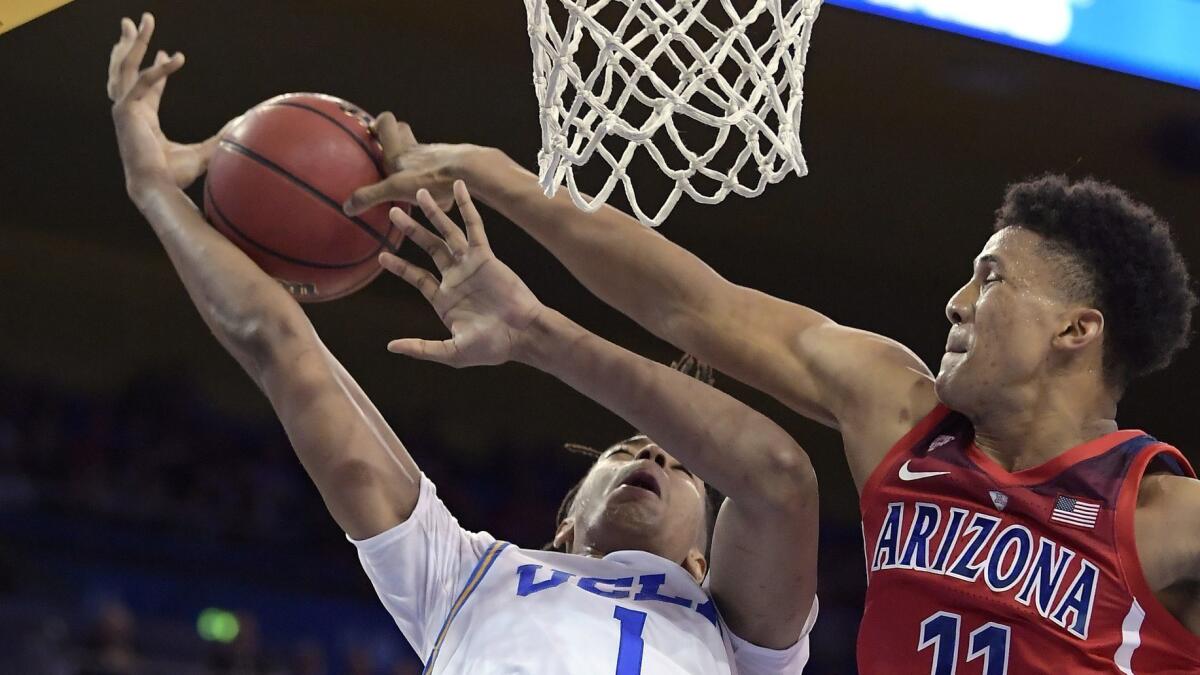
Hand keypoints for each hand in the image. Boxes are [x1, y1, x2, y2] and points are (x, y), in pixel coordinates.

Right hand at [108, 13, 229, 196]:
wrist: (158, 189)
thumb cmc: (175, 177)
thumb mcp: (204, 153)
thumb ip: (221, 136)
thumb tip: (245, 125)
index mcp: (142, 119)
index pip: (147, 87)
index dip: (156, 70)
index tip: (165, 52)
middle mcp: (130, 111)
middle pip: (126, 69)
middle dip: (131, 44)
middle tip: (134, 21)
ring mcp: (124, 110)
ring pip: (125, 67)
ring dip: (134, 43)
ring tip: (141, 21)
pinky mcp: (126, 112)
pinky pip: (143, 82)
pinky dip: (159, 70)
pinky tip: (176, 57)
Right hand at [342, 112, 488, 214]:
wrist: (470, 171)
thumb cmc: (430, 177)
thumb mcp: (395, 188)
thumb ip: (370, 196)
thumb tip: (346, 207)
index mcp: (401, 150)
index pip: (387, 122)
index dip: (379, 124)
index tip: (371, 133)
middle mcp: (419, 149)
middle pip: (406, 133)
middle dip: (397, 140)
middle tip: (389, 158)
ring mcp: (438, 156)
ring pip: (424, 155)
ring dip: (419, 166)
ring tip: (417, 189)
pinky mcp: (455, 168)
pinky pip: (442, 172)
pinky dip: (439, 183)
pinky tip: (441, 200)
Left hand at [381, 181, 544, 367]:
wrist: (522, 334)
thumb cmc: (492, 347)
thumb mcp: (451, 352)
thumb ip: (421, 347)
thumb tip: (391, 346)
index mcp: (446, 299)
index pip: (417, 277)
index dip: (400, 266)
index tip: (383, 255)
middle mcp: (456, 278)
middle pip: (429, 247)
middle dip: (411, 230)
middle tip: (393, 212)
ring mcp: (470, 265)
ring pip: (447, 233)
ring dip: (433, 213)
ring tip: (418, 192)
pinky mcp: (486, 256)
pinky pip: (474, 227)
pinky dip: (466, 206)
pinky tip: (459, 187)